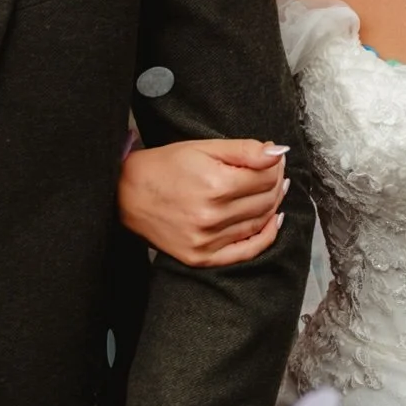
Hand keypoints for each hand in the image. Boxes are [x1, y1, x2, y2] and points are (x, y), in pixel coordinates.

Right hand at [117, 139, 286, 266]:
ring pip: (260, 222)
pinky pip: (247, 251)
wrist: (126, 195)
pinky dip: (266, 236)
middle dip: (276, 182)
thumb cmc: (165, 167)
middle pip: (266, 199)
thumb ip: (245, 150)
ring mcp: (207, 241)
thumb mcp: (203, 147)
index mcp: (215, 184)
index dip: (275, 165)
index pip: (266, 176)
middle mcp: (212, 216)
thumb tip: (279, 152)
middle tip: (274, 172)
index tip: (273, 158)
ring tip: (271, 190)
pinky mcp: (202, 258)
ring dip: (273, 204)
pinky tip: (272, 221)